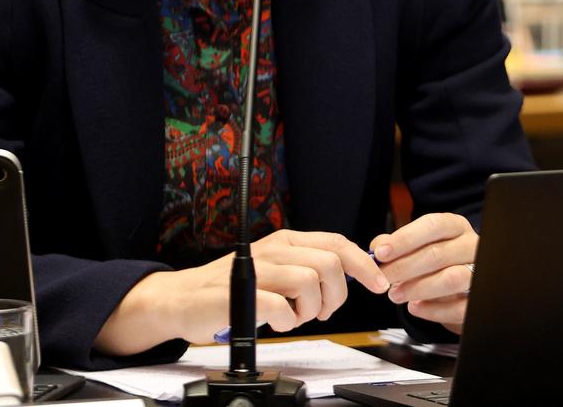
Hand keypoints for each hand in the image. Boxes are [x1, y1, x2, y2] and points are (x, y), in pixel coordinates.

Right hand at [95, 229, 388, 354]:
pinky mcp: (242, 294)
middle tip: (320, 311)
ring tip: (293, 316)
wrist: (183, 299)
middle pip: (329, 263)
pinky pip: (282, 308)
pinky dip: (286, 321)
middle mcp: (273, 249)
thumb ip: (307, 266)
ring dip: (309, 309)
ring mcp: (257, 269)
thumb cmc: (232, 288)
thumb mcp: (275, 269)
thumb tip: (351, 273)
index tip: (379, 283)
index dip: (363, 263)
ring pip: (310, 282)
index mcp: (285, 241)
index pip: (335, 242)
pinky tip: (274, 322)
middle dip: (336, 295)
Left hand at [371, 213, 478, 334]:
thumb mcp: (418, 245)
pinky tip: (414, 308)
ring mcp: (478, 272)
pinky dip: (434, 310)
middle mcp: (470, 245)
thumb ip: (396, 244)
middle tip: (383, 277)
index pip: (432, 225)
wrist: (459, 288)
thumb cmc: (436, 261)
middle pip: (438, 254)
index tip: (380, 253)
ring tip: (395, 295)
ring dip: (418, 288)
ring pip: (452, 279)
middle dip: (404, 267)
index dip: (404, 239)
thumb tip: (377, 248)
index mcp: (454, 226)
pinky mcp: (477, 300)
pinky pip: (459, 307)